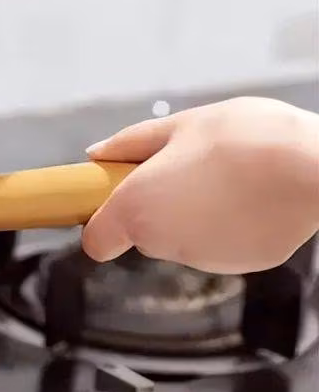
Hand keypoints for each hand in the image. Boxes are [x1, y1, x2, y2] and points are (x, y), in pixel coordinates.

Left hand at [81, 97, 318, 273]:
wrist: (315, 167)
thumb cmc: (245, 139)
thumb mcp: (180, 126)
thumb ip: (130, 144)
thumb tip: (96, 154)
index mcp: (136, 209)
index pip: (96, 241)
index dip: (101, 221)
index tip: (112, 200)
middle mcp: (162, 243)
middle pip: (141, 233)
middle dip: (154, 206)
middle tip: (182, 170)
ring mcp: (203, 259)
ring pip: (181, 238)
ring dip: (191, 214)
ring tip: (223, 178)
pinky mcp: (240, 265)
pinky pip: (219, 244)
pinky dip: (226, 226)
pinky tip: (247, 197)